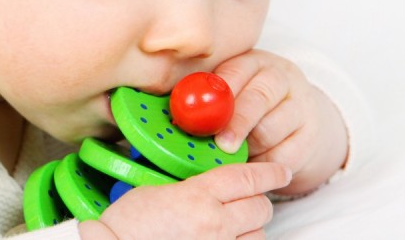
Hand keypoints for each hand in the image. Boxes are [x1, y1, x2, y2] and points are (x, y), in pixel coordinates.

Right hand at [79, 162, 290, 238]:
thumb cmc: (124, 226)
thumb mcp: (156, 190)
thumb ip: (190, 186)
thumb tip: (210, 185)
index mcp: (197, 196)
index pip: (246, 177)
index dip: (269, 172)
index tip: (280, 171)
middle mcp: (214, 224)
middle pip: (260, 207)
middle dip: (257, 202)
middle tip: (247, 201)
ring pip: (257, 235)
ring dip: (249, 229)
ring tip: (230, 227)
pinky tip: (225, 239)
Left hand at [212, 49, 347, 195]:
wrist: (299, 119)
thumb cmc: (250, 103)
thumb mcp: (232, 90)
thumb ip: (207, 96)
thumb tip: (174, 113)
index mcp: (254, 62)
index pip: (235, 73)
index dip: (216, 97)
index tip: (199, 118)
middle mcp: (281, 78)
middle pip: (258, 98)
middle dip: (236, 123)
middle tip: (220, 143)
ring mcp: (301, 105)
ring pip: (270, 129)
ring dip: (248, 147)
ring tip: (234, 153)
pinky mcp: (311, 136)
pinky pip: (284, 155)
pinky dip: (264, 162)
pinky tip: (254, 160)